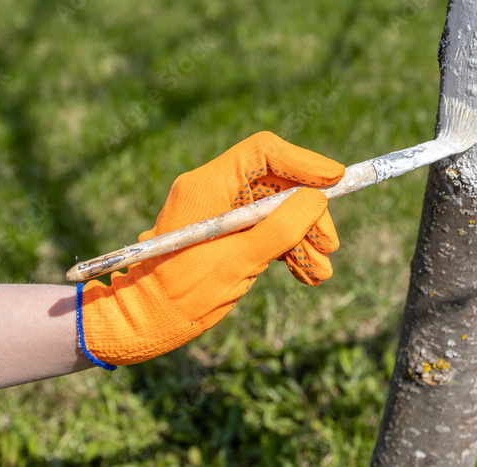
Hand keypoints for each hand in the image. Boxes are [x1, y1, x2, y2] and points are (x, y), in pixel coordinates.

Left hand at [78, 132, 344, 367]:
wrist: (139, 324)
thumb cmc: (180, 295)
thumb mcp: (238, 263)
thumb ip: (280, 229)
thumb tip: (316, 200)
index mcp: (207, 185)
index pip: (263, 152)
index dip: (304, 163)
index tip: (337, 181)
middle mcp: (213, 189)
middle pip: (276, 182)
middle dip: (308, 212)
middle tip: (329, 244)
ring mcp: (218, 211)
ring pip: (275, 208)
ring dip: (302, 236)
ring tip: (319, 271)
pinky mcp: (223, 232)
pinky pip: (263, 228)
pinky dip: (287, 248)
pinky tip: (306, 273)